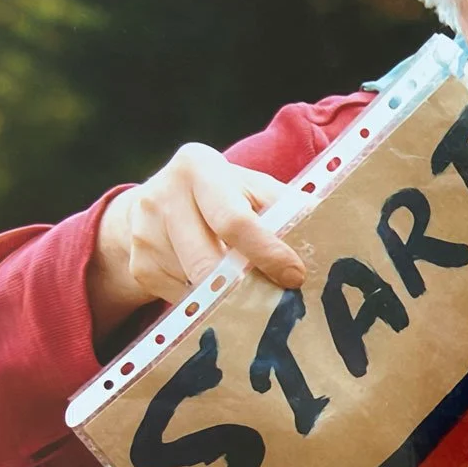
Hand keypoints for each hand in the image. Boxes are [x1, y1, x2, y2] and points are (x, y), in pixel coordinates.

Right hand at [89, 143, 306, 332]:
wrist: (160, 202)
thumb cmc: (226, 195)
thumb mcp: (253, 188)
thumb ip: (285, 207)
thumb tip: (329, 236)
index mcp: (198, 166)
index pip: (235, 220)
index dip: (267, 252)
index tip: (295, 276)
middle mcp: (163, 194)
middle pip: (209, 262)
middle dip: (247, 285)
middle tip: (278, 299)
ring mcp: (144, 232)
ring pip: (197, 285)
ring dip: (228, 295)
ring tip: (248, 288)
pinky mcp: (138, 265)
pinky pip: (182, 299)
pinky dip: (206, 300)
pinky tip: (215, 285)